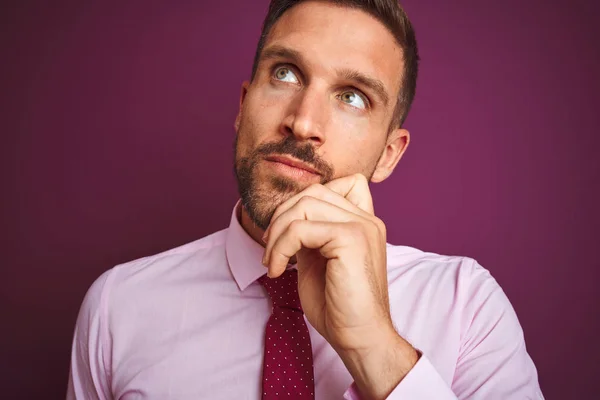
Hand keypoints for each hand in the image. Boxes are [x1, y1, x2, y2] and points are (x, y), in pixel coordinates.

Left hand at [262, 174, 417, 397]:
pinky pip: (300, 229)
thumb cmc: (338, 306)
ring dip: (277, 234)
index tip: (287, 235)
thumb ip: (310, 234)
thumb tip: (286, 218)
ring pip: (304, 205)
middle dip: (281, 217)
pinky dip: (280, 248)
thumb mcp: (318, 259)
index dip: (305, 202)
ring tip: (271, 262)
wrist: (359, 337)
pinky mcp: (351, 238)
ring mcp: (362, 226)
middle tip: (269, 250)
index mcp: (363, 222)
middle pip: (313, 192)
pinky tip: (277, 270)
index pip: (338, 184)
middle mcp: (367, 219)